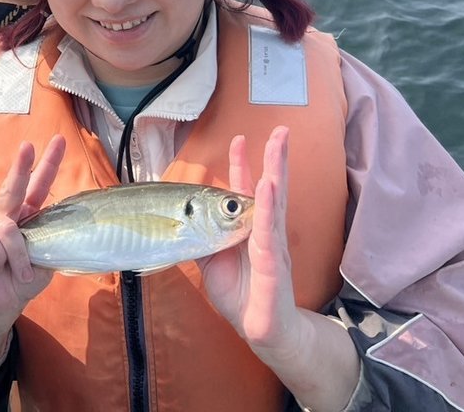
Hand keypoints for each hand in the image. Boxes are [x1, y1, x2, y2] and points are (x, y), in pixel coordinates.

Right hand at [0, 135, 65, 367]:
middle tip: (28, 146)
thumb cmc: (18, 282)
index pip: (39, 187)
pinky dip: (0, 261)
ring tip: (15, 271)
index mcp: (25, 217)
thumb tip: (55, 234)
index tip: (58, 141)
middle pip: (15, 186)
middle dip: (22, 166)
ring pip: (9, 231)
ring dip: (18, 256)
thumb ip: (49, 246)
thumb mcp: (43, 265)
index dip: (48, 164)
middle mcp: (5, 214)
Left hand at [199, 127, 300, 352]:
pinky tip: (267, 190)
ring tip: (277, 148)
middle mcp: (265, 233)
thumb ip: (200, 237)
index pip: (246, 191)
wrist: (264, 333)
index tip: (238, 138)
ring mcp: (272, 248)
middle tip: (281, 130)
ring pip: (274, 206)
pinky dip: (266, 211)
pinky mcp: (272, 269)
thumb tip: (182, 218)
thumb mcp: (211, 260)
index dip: (243, 165)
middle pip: (270, 189)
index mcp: (250, 230)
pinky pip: (268, 237)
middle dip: (275, 158)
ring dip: (276, 174)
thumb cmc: (241, 296)